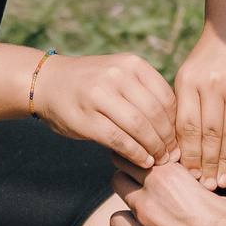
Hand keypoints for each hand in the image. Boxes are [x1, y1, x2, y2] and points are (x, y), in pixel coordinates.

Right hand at [31, 51, 177, 168]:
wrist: (48, 82)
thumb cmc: (92, 84)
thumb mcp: (120, 74)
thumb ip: (145, 92)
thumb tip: (176, 126)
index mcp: (132, 64)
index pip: (166, 97)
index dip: (175, 122)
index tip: (177, 139)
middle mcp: (117, 75)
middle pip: (155, 113)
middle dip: (167, 139)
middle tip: (171, 154)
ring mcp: (99, 95)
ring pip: (139, 127)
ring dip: (153, 148)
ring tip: (159, 160)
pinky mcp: (86, 118)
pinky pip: (119, 140)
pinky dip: (135, 154)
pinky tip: (142, 161)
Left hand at [109, 160, 225, 225]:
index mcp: (169, 181)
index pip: (136, 156)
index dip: (143, 156)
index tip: (153, 160)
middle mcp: (149, 207)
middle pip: (119, 182)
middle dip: (129, 182)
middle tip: (147, 187)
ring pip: (116, 222)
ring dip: (128, 222)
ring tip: (146, 225)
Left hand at [171, 25, 225, 189]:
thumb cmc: (208, 59)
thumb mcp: (189, 76)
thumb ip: (186, 109)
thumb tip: (184, 153)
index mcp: (190, 81)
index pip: (186, 127)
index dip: (188, 155)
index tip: (187, 176)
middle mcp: (214, 84)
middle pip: (209, 135)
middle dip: (207, 165)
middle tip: (206, 188)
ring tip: (222, 180)